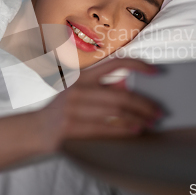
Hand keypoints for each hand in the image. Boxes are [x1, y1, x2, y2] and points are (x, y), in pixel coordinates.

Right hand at [36, 58, 161, 151]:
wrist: (37, 128)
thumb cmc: (62, 110)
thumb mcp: (78, 92)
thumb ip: (100, 88)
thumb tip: (128, 89)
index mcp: (82, 76)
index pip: (114, 64)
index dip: (138, 65)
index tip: (156, 71)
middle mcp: (78, 89)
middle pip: (120, 95)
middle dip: (145, 105)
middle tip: (159, 112)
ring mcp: (73, 108)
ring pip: (116, 112)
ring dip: (138, 119)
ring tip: (151, 123)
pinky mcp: (72, 126)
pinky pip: (105, 128)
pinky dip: (124, 129)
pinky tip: (135, 130)